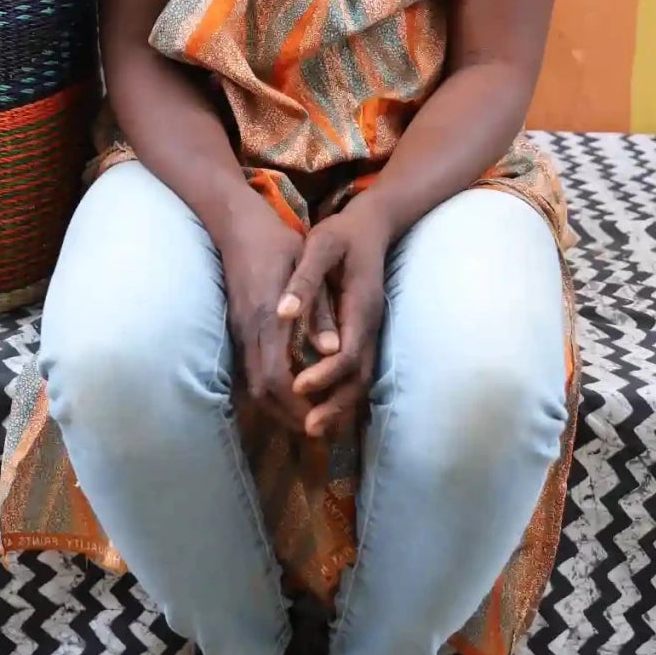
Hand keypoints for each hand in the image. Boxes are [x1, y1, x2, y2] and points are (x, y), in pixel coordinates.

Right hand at [216, 193, 340, 433]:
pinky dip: (269, 388)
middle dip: (289, 415)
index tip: (320, 419)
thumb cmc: (276, 240)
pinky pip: (250, 369)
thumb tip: (334, 351)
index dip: (297, 405)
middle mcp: (249, 329)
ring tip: (307, 415)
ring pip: (253, 383)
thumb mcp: (306, 266)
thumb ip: (320, 310)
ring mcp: (239, 329)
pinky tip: (289, 390)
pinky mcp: (237, 326)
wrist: (234, 222)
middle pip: (262, 390)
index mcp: (268, 317)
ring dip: (278, 406)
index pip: (277, 377)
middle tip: (318, 429)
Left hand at [276, 197, 390, 438]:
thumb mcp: (322, 246)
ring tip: (312, 429)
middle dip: (335, 406)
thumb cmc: (343, 233)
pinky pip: (356, 372)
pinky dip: (340, 393)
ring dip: (339, 406)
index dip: (324, 375)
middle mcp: (369, 325)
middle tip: (308, 430)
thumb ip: (306, 280)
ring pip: (360, 381)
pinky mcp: (362, 332)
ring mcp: (370, 331)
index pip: (348, 355)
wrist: (371, 225)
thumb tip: (284, 312)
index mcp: (360, 307)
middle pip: (359, 379)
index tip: (298, 388)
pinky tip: (321, 405)